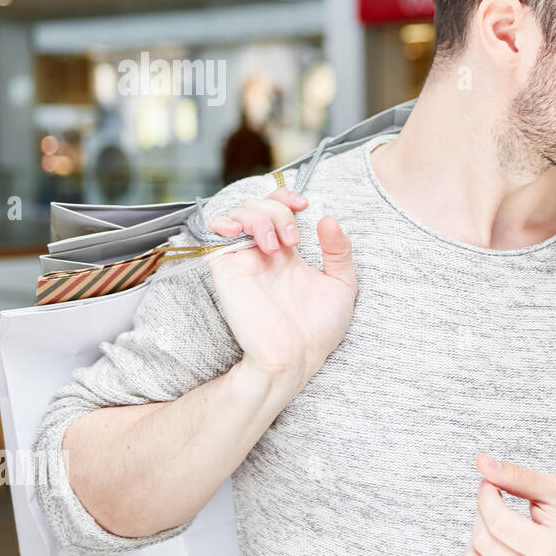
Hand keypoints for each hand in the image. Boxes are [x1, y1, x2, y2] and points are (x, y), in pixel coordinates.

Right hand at [205, 187, 358, 391]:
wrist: (296, 358)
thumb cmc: (318, 330)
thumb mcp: (342, 285)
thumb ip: (339, 251)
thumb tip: (327, 218)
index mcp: (289, 254)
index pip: (279, 208)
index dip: (288, 197)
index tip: (305, 204)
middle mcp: (264, 253)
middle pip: (259, 205)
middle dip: (278, 211)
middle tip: (293, 240)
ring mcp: (244, 259)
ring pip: (239, 212)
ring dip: (260, 217)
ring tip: (277, 247)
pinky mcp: (227, 269)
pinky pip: (214, 233)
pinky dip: (225, 221)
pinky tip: (247, 235)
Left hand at [454, 453, 555, 555]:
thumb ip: (519, 476)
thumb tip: (482, 462)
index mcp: (553, 553)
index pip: (499, 522)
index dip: (486, 496)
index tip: (490, 485)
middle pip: (483, 541)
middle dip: (482, 514)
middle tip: (496, 504)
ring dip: (475, 538)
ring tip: (497, 531)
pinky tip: (492, 553)